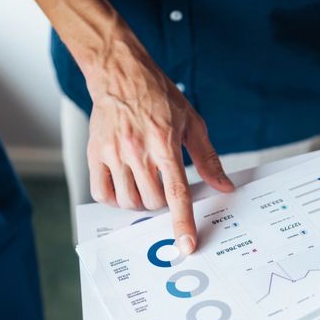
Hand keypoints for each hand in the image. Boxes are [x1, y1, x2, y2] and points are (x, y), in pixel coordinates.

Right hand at [85, 44, 232, 254]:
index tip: (186, 245)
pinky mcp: (94, 154)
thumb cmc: (158, 97)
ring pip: (128, 202)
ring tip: (143, 182)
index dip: (182, 222)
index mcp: (164, 142)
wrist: (120, 74)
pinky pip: (102, 194)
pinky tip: (124, 185)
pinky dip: (115, 198)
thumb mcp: (192, 122)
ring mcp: (113, 153)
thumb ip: (208, 159)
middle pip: (152, 202)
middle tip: (162, 185)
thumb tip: (225, 187)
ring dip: (140, 202)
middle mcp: (136, 149)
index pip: (176, 192)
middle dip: (161, 203)